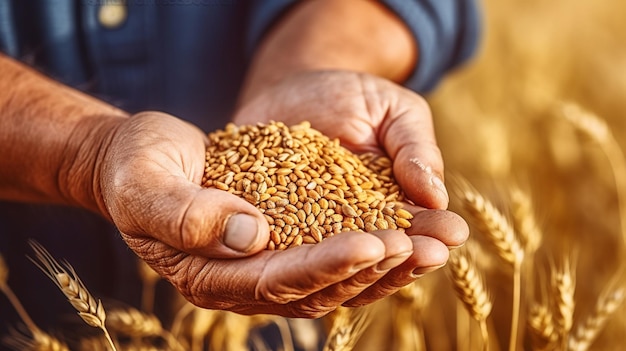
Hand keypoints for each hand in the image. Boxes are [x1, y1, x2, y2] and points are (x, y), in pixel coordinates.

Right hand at [97, 106, 465, 317]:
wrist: (139, 157)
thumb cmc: (137, 167)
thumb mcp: (145, 185)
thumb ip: (185, 214)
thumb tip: (251, 234)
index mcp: (209, 275)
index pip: (277, 280)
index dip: (327, 264)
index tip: (374, 242)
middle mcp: (242, 281)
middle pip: (317, 288)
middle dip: (372, 269)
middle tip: (422, 246)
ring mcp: (263, 266)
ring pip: (334, 279)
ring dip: (384, 265)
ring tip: (431, 245)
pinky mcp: (280, 243)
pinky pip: (332, 253)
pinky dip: (370, 246)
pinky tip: (406, 232)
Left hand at [233, 70, 468, 302]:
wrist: (292, 85)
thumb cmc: (353, 96)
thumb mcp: (393, 111)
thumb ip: (414, 149)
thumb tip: (437, 196)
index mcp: (385, 212)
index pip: (409, 233)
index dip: (429, 235)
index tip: (451, 235)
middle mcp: (344, 232)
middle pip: (369, 258)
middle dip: (397, 258)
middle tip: (422, 254)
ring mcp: (300, 231)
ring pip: (323, 263)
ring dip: (348, 264)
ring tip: (365, 253)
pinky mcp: (261, 221)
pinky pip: (269, 238)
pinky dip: (279, 245)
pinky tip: (289, 246)